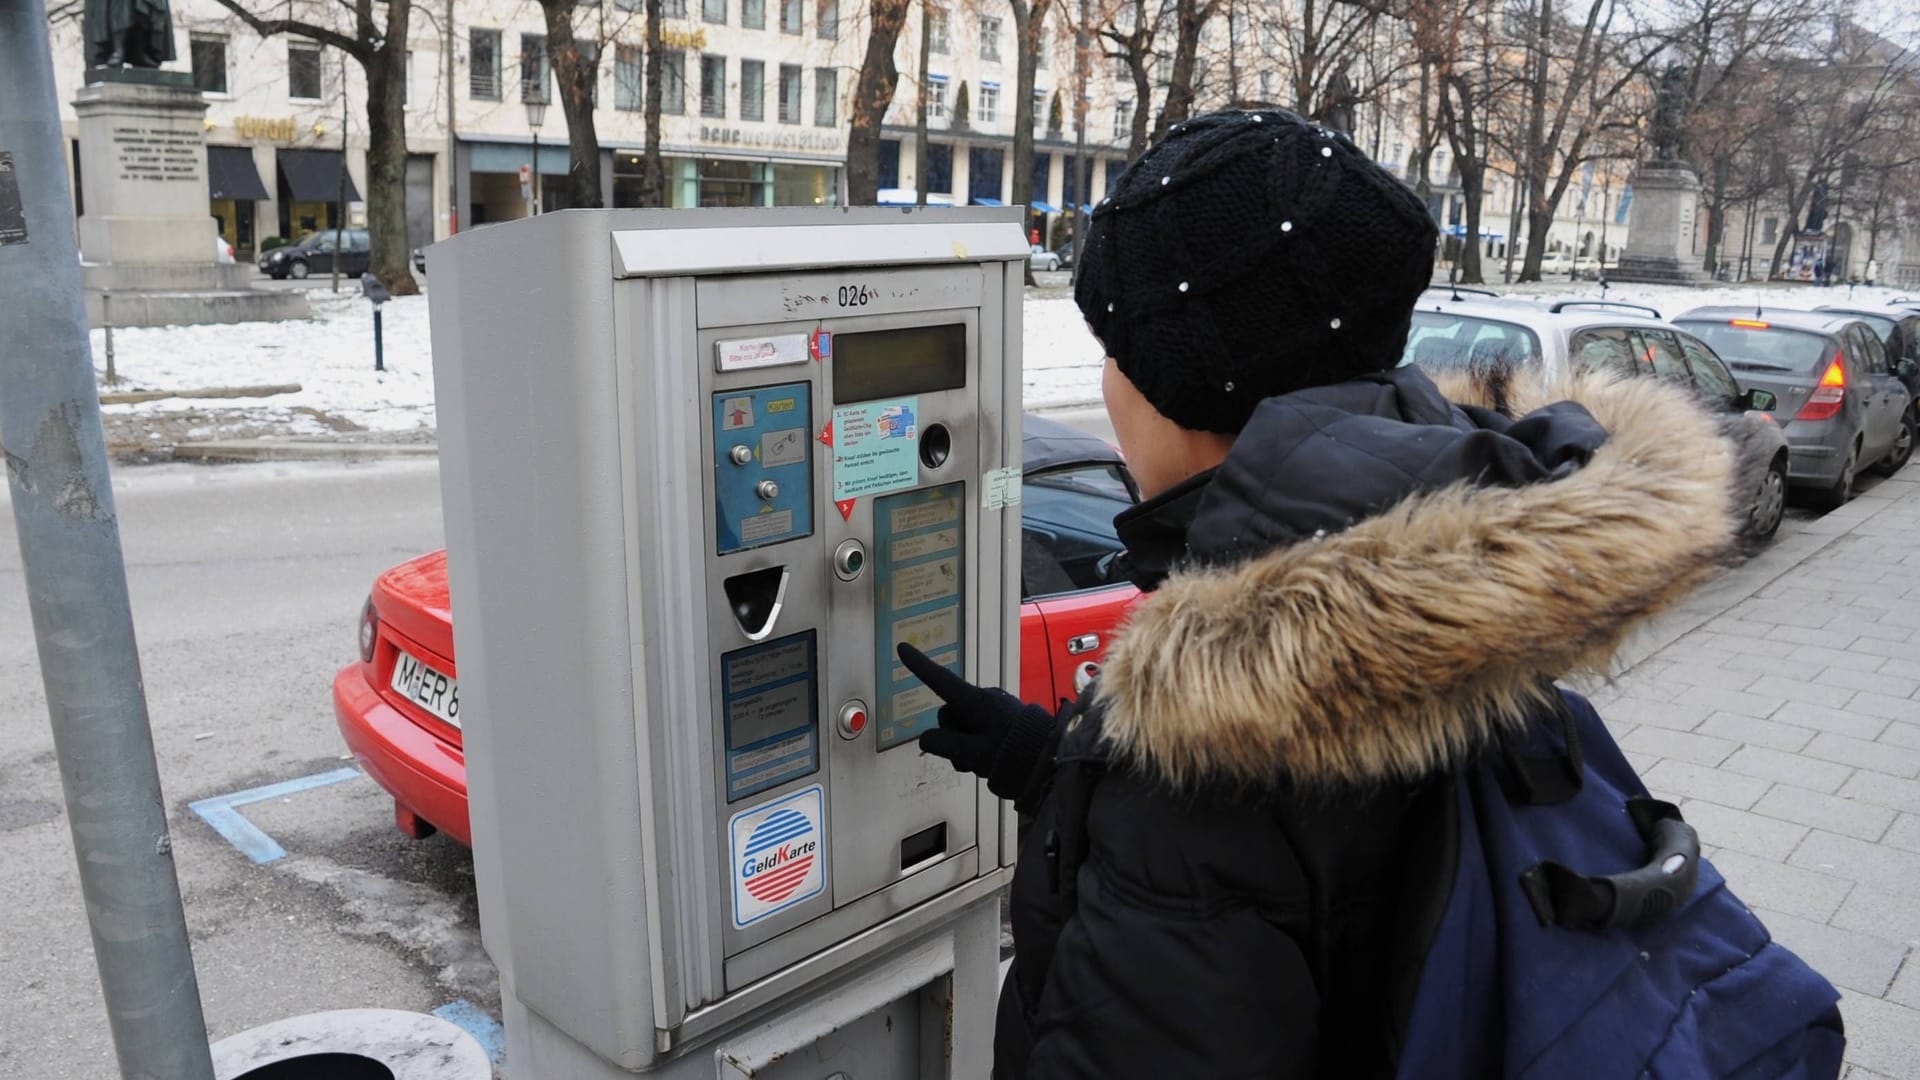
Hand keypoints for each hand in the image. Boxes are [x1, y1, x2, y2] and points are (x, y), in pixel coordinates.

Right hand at [896, 643, 1058, 801]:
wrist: (1051, 759)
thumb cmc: (1014, 753)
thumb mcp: (972, 754)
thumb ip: (944, 744)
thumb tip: (927, 738)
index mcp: (976, 702)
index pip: (940, 680)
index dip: (919, 666)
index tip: (903, 648)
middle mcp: (985, 699)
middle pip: (949, 714)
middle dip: (951, 736)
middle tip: (969, 758)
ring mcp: (995, 709)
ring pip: (964, 726)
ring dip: (965, 746)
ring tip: (984, 763)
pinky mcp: (1004, 719)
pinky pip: (979, 730)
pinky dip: (978, 746)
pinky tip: (993, 759)